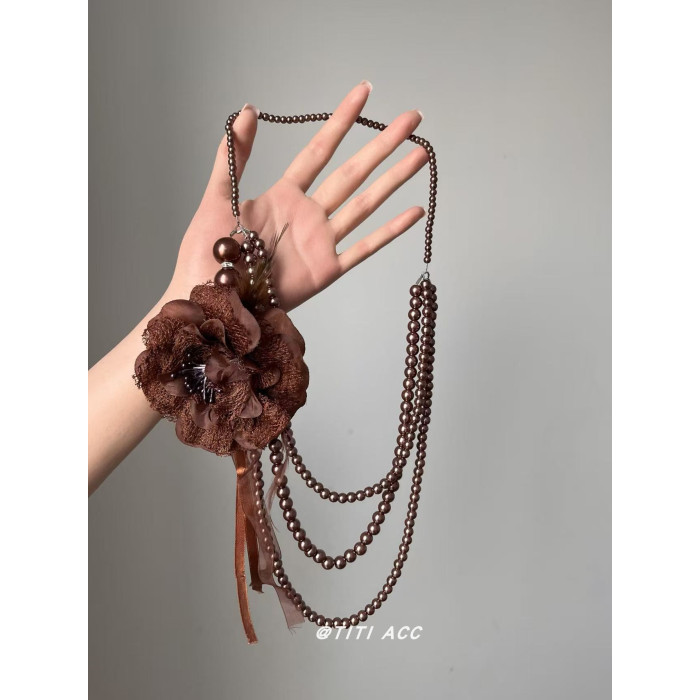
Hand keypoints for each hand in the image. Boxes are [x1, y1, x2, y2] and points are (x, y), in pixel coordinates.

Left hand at [166, 80, 428, 310]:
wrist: (211, 300)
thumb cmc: (206, 253)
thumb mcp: (217, 196)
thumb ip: (233, 155)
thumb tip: (246, 110)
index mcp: (284, 195)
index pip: (320, 150)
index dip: (342, 120)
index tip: (363, 93)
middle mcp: (308, 214)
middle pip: (353, 171)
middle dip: (382, 145)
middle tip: (411, 118)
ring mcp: (321, 241)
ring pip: (366, 203)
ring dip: (394, 179)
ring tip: (420, 155)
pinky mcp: (328, 270)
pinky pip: (365, 247)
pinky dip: (391, 231)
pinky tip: (414, 211)